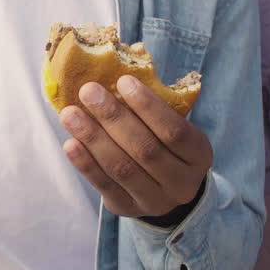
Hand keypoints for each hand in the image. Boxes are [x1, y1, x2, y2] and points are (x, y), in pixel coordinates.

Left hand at [59, 75, 212, 219]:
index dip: (148, 105)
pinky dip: (85, 164)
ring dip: (93, 138)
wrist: (167, 191)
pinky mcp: (127, 209)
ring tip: (70, 114)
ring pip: (122, 168)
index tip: (122, 81)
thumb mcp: (173, 127)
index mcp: (198, 155)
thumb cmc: (166, 146)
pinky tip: (70, 143)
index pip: (174, 130)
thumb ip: (153, 104)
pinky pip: (104, 186)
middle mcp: (181, 182)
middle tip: (88, 91)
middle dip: (113, 118)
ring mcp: (155, 200)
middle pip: (145, 149)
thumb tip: (124, 61)